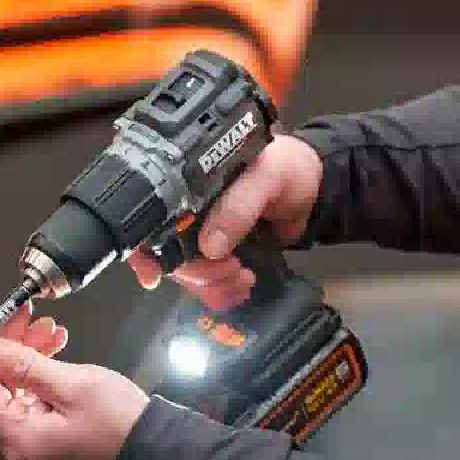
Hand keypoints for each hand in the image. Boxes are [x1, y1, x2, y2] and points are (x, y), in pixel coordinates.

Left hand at [0, 310, 148, 459]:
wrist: (150, 447)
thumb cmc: (120, 423)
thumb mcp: (71, 383)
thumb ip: (23, 365)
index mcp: (15, 438)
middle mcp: (13, 447)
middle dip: (10, 347)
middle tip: (25, 317)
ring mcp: (24, 444)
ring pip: (10, 388)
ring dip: (26, 356)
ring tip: (48, 329)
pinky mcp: (36, 438)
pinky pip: (25, 399)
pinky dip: (36, 375)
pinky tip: (51, 349)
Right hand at [126, 133, 323, 311]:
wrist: (316, 190)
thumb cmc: (287, 169)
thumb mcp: (265, 177)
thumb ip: (238, 206)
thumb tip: (210, 246)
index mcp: (187, 181)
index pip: (151, 216)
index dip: (144, 247)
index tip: (153, 274)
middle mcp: (187, 208)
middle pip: (166, 252)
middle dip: (195, 271)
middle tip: (228, 270)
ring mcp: (201, 233)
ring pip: (187, 271)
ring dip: (210, 284)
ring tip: (241, 279)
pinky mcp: (219, 254)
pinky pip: (205, 281)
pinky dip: (220, 290)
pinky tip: (240, 285)